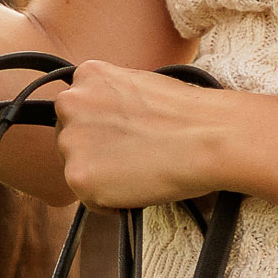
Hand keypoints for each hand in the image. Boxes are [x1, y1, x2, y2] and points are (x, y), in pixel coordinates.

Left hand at [52, 61, 228, 209]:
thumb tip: (108, 124)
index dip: (101, 128)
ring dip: (101, 174)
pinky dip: (109, 202)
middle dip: (95, 149)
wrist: (207, 136)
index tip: (122, 137)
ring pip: (77, 167)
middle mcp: (70, 103)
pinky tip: (136, 189)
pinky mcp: (79, 176)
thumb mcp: (138, 85)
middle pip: (71, 137)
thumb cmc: (187, 113)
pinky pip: (88, 198)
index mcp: (86, 75)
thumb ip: (112, 99)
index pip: (78, 109)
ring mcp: (71, 140)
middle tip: (131, 157)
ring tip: (138, 171)